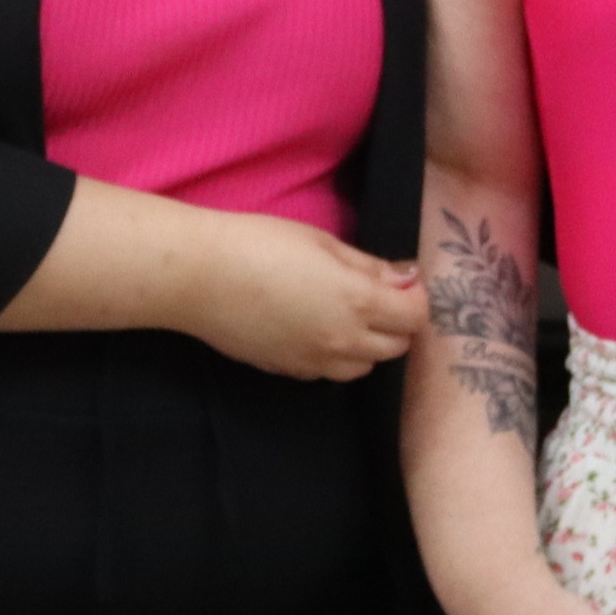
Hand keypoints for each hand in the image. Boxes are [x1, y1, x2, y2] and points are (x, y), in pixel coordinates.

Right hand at [180, 212, 428, 381]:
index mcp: (358, 302)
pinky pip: (328, 371)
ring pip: (364, 366)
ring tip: (347, 315)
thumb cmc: (260, 244)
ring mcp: (315, 362)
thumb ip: (369, 266)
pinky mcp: (288, 371)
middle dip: (397, 323)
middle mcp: (343, 341)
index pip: (415, 316)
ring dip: (368, 344)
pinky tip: (315, 328)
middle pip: (396, 347)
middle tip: (379, 295)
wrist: (200, 277)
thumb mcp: (322, 243)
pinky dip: (335, 355)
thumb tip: (406, 278)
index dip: (416, 297)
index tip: (402, 280)